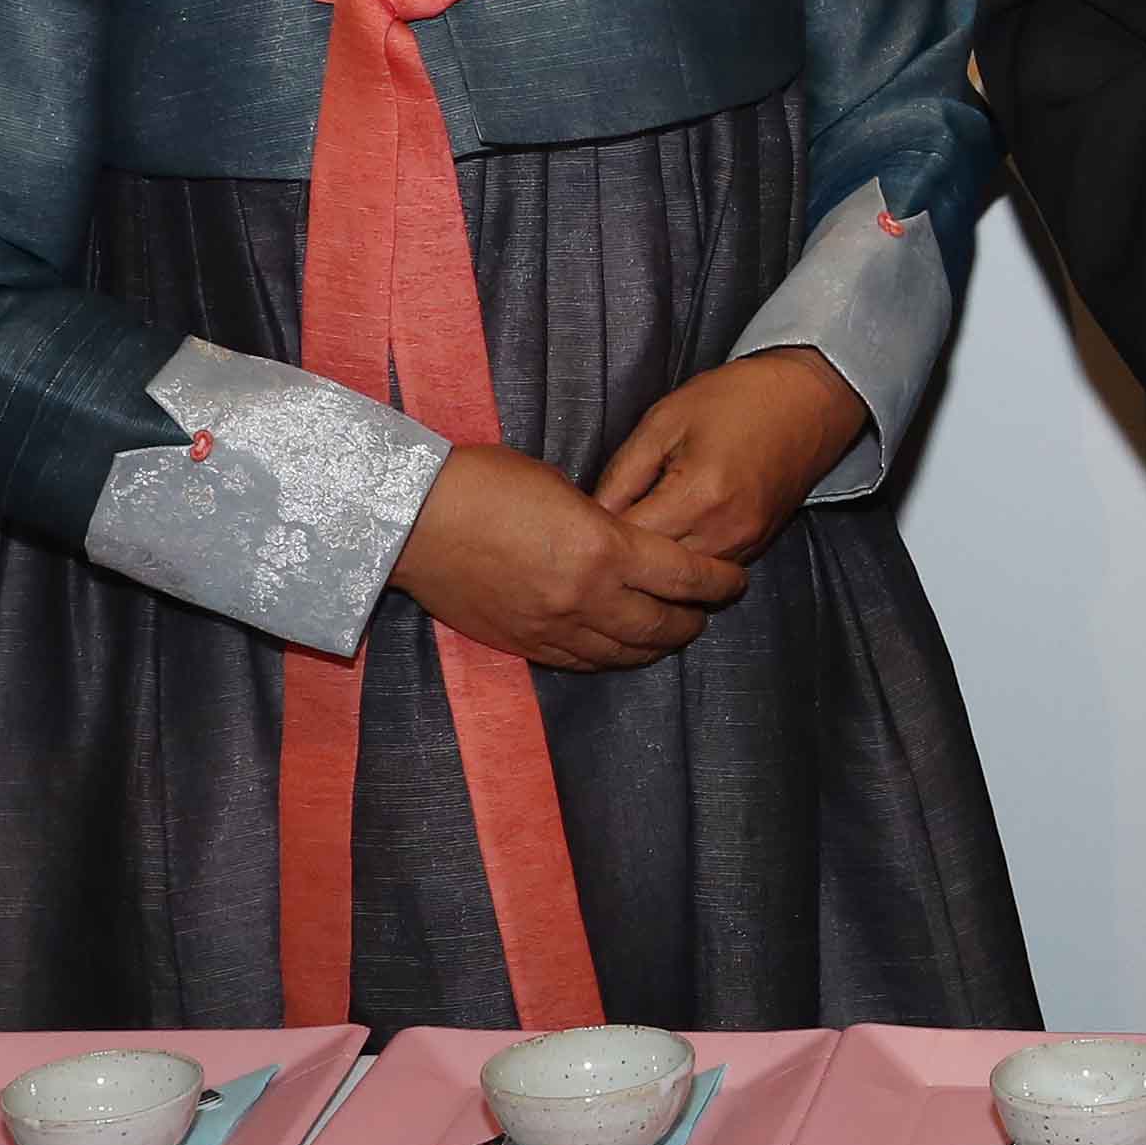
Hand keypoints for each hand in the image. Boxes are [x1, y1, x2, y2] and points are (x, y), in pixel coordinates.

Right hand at [395, 439, 748, 669]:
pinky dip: (609, 657)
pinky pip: (581, 662)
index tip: (734, 582)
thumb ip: (603, 523)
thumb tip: (622, 543)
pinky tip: (619, 649)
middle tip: (705, 612)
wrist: (411, 519)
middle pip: (663, 624)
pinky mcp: (523, 644)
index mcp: (604, 549)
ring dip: (655, 646)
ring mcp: (554, 627)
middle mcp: (587, 597)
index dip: (719, 583)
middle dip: (693, 620)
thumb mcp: (562, 487)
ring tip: (670, 635)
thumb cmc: (484, 482)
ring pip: (624, 653)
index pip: (685, 576)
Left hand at [594, 348, 868, 564]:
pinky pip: (706, 575)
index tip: (573, 529)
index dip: (595, 537)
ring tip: (623, 548)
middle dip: (619, 559)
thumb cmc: (735, 399)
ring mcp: (745, 546)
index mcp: (698, 495)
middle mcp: (725, 532)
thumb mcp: (664, 421)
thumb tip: (590, 517)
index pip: (629, 541)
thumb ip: (623, 473)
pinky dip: (680, 566)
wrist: (809, 400)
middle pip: (653, 573)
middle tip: (588, 544)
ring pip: (681, 584)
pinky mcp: (757, 549)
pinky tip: (662, 546)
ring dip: (651, 570)